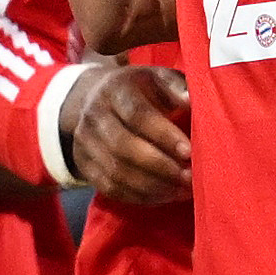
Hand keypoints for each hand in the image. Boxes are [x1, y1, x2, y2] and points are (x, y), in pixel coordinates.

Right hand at [61, 63, 192, 201]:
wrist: (97, 97)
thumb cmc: (140, 89)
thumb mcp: (158, 77)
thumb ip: (176, 86)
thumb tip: (192, 100)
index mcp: (115, 90)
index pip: (137, 114)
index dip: (163, 135)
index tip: (189, 152)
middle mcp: (94, 115)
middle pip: (123, 147)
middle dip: (160, 166)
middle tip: (189, 177)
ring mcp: (84, 142)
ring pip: (116, 173)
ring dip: (153, 186)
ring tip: (182, 190)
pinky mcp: (83, 165)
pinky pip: (110, 188)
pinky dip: (140, 197)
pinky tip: (164, 196)